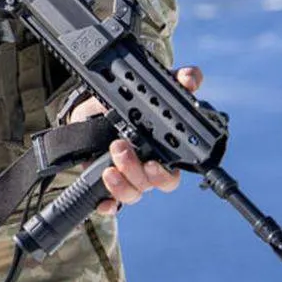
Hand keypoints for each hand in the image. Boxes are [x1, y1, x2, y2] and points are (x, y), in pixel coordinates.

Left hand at [68, 65, 203, 216]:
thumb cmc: (125, 107)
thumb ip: (172, 83)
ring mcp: (126, 178)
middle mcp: (146, 169)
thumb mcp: (145, 92)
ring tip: (107, 158)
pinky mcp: (105, 186)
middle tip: (121, 148)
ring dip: (121, 180)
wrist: (90, 115)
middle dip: (137, 171)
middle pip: (152, 184)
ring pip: (132, 192)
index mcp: (161, 152)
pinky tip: (102, 198)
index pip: (173, 170)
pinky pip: (109, 203)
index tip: (155, 162)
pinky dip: (107, 204)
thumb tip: (191, 76)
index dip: (166, 171)